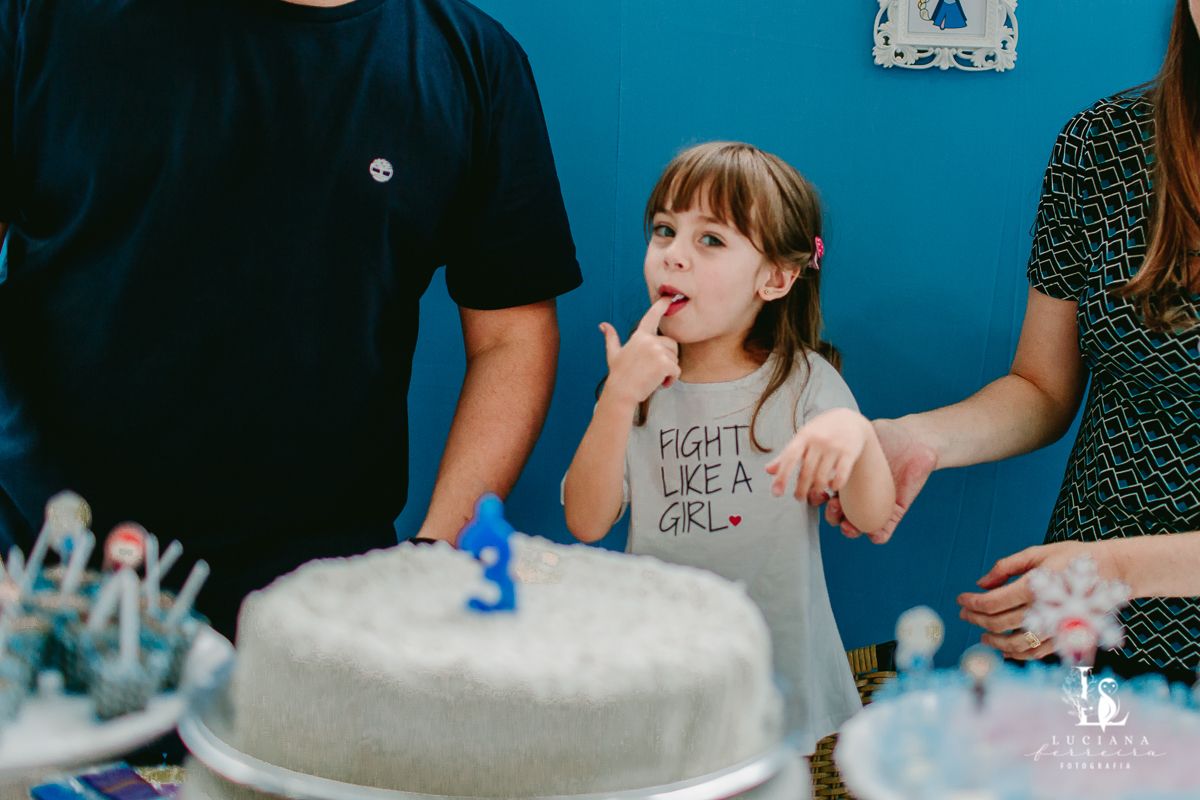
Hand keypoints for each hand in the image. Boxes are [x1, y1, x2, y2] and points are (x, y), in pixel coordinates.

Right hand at [599, 297, 680, 406]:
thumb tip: (603, 325)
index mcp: (639, 336)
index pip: (651, 316)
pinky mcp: (664, 363)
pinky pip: (677, 370)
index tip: (668, 297)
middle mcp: (649, 340)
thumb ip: (611, 338)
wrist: (621, 392)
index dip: (661, 306)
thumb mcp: (614, 354)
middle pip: (672, 344)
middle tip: (654, 369)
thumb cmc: (619, 375)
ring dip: (668, 370)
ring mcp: (657, 351)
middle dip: (668, 357)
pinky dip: (671, 379)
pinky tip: (660, 383)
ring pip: (675, 358)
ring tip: (654, 377)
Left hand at [765, 408, 867, 501]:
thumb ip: (786, 455)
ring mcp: (835, 446)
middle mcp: (819, 440)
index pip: (789, 458)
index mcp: (804, 436)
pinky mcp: (850, 452)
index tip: (776, 493)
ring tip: (814, 492)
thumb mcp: (802, 438)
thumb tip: (767, 471)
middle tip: (798, 497)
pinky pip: (841, 476)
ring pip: (822, 477)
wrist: (849, 419)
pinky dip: (834, 485)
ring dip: (817, 490)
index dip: (782, 476)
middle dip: (801, 490)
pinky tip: (831, 486)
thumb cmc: (820, 431)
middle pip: (806, 473)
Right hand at [821, 417, 936, 543]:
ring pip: (857, 526)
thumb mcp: (861, 437)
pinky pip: (884, 530)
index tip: (816, 491)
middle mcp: (857, 495)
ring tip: (848, 524)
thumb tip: (822, 441)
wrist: (916, 439)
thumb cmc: (888, 435)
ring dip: (849, 530)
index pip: (825, 494)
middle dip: (831, 515)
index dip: (817, 497)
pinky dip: (878, 536)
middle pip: (837, 514)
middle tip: (833, 506)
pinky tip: (874, 534)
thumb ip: (842, 442)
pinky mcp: (894, 511)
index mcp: (846, 479)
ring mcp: (875, 505)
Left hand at [956, 540, 1122, 659]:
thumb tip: (981, 583)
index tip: (960, 599)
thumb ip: (1006, 567)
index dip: (971, 603)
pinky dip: (1017, 653)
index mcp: (1036, 586)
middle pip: (999, 624)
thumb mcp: (1038, 553)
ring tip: (982, 635)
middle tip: (964, 615)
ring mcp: (1057, 628)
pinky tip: (1005, 647)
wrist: (1116, 572)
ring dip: (994, 641)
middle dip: (976, 620)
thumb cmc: (1074, 558)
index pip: (992, 603)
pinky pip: (1037, 653)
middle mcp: (1045, 611)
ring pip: (1016, 644)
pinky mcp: (1067, 639)